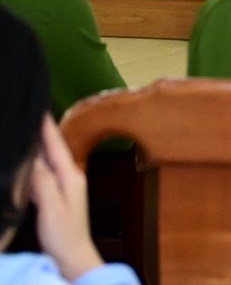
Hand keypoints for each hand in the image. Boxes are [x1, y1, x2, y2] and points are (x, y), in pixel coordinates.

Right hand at [27, 116, 106, 281]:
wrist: (72, 258)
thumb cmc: (64, 235)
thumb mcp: (52, 206)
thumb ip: (43, 182)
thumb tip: (32, 158)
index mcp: (71, 176)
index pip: (55, 144)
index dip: (45, 126)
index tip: (37, 106)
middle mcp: (69, 177)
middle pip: (51, 149)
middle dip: (40, 131)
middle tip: (27, 113)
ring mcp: (63, 187)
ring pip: (46, 160)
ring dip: (36, 146)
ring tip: (24, 131)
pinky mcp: (55, 198)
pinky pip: (42, 174)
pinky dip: (33, 164)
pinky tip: (26, 162)